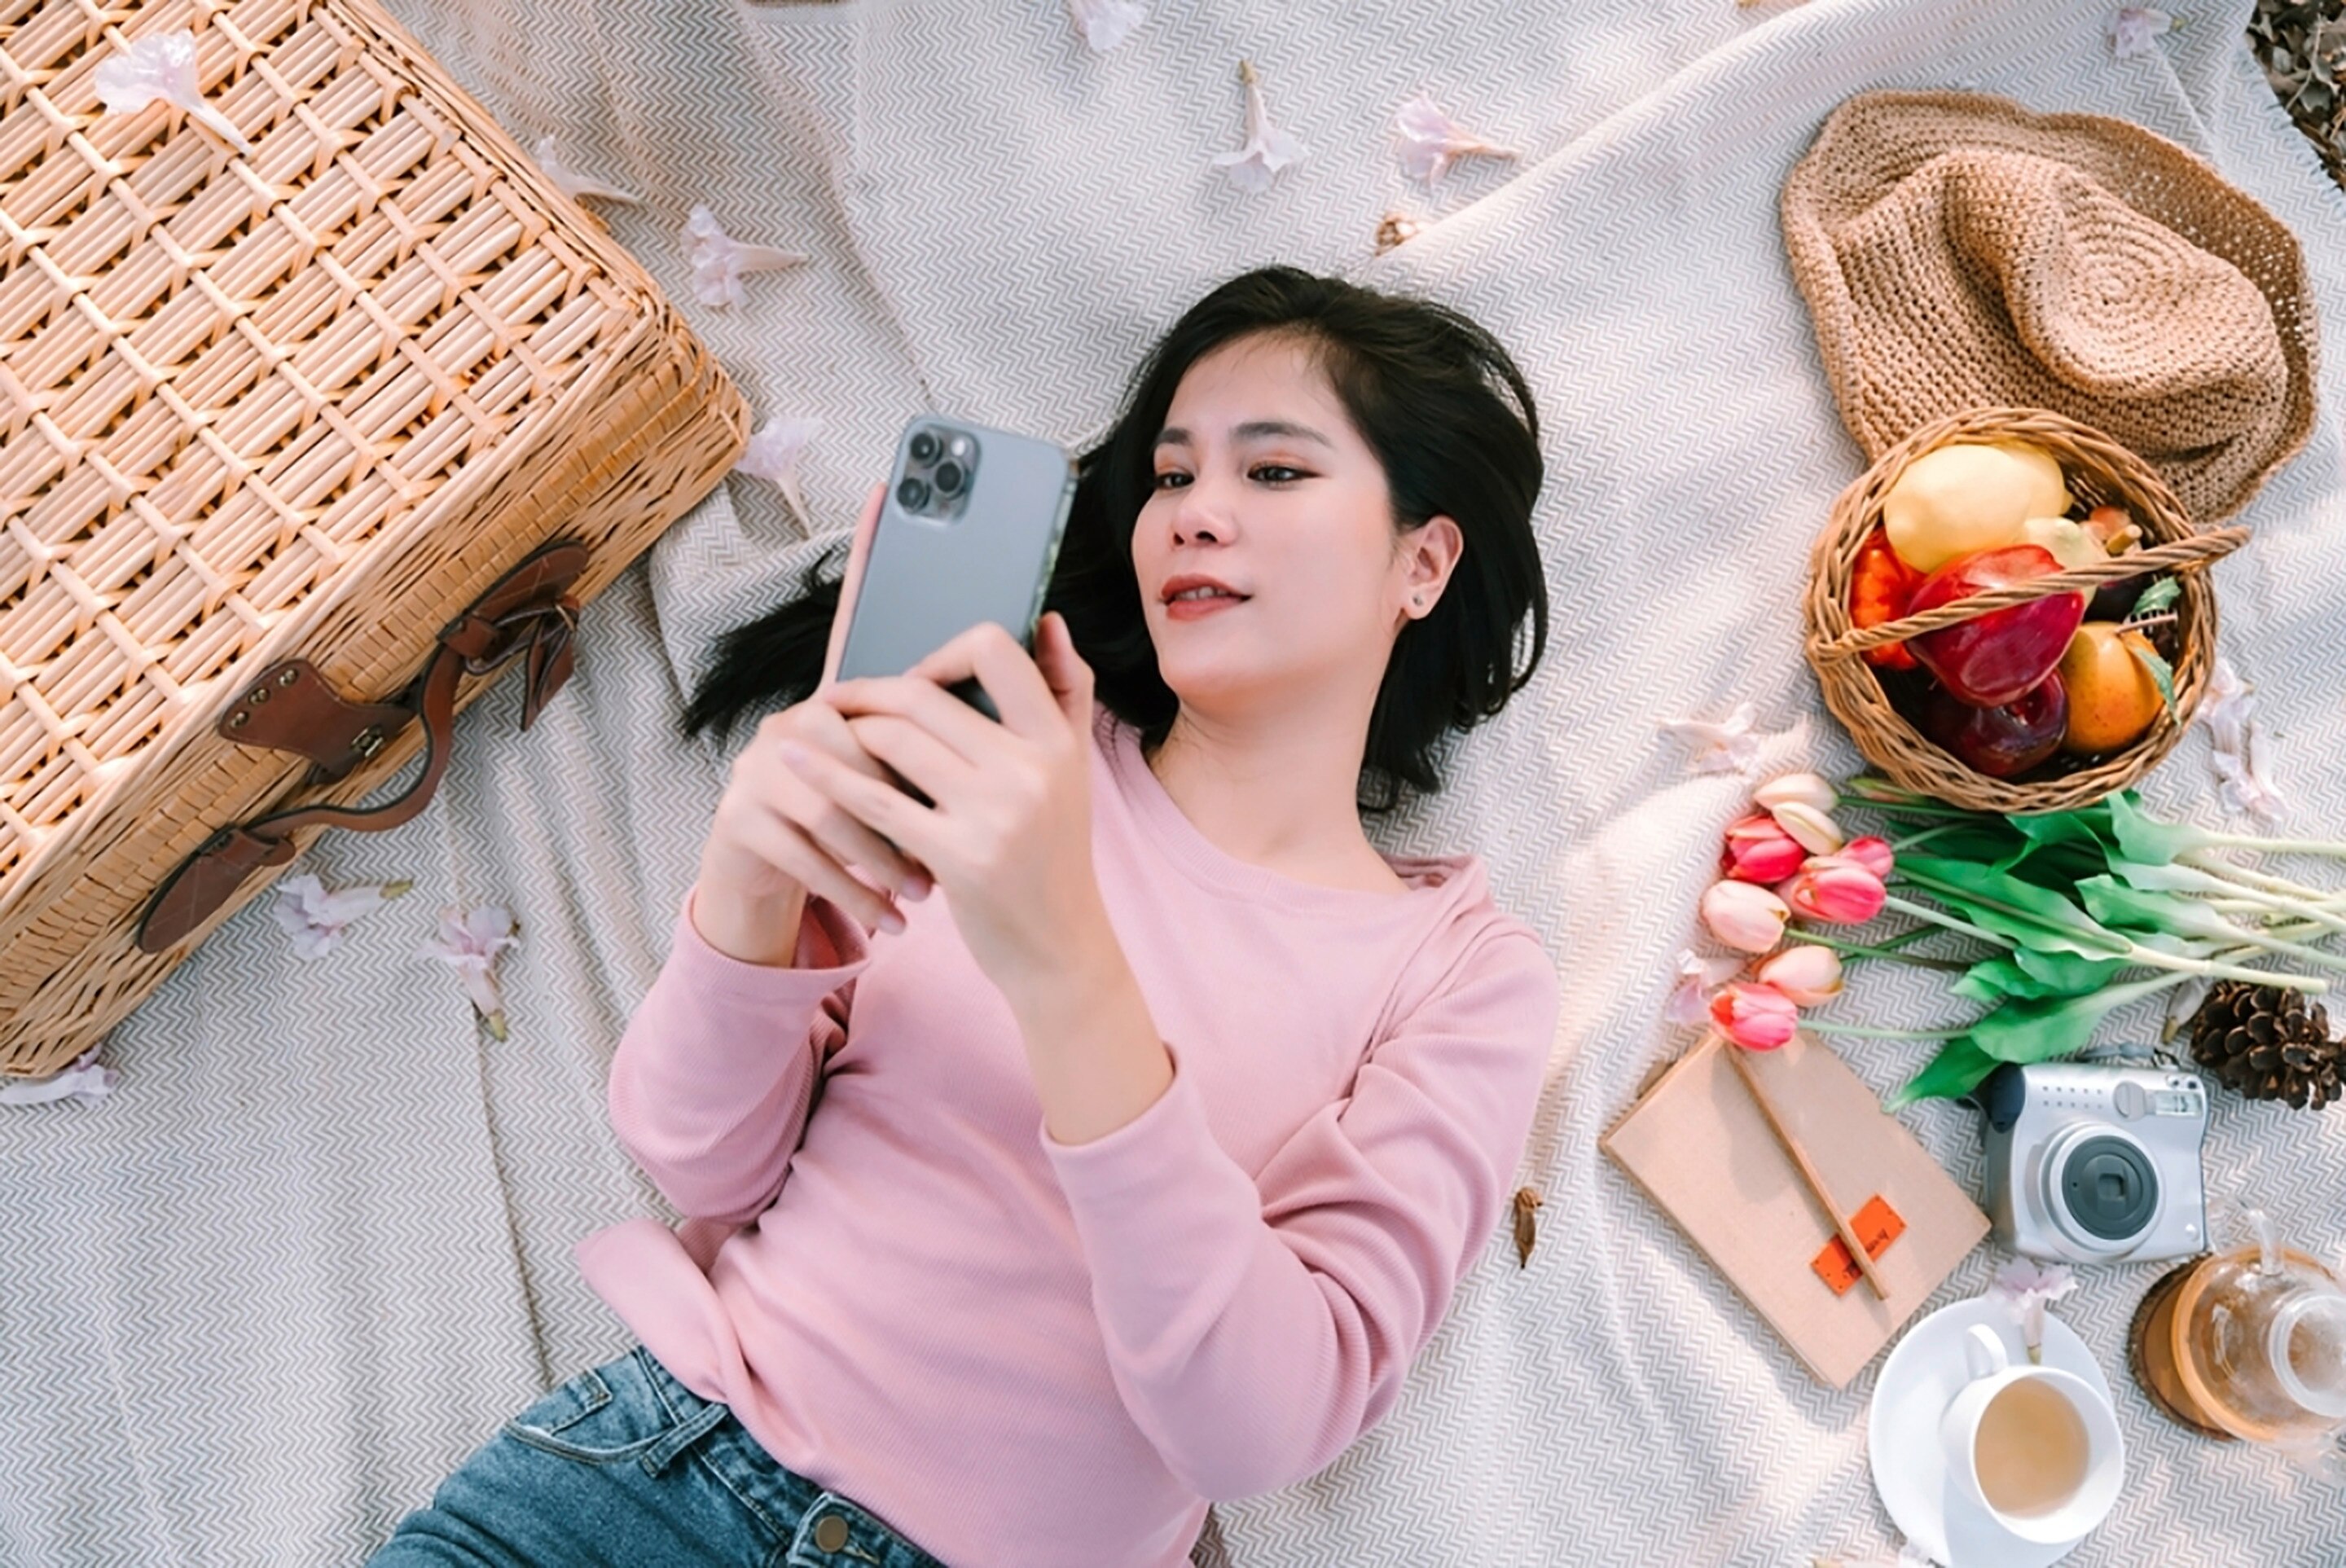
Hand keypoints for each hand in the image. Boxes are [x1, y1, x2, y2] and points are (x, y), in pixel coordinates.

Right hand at [693, 483, 934, 950]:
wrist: (788, 893)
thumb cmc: (873, 831)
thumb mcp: (923, 783)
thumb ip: (970, 721)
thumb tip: (1040, 631)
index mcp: (846, 704)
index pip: (858, 619)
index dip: (866, 558)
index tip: (888, 493)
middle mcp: (797, 719)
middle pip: (861, 736)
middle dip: (912, 796)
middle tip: (956, 835)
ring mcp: (761, 765)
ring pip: (836, 802)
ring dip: (886, 858)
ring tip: (926, 893)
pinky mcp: (741, 817)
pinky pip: (806, 853)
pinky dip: (854, 891)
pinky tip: (890, 916)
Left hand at [782, 612, 1101, 999]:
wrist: (1059, 947)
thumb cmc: (1055, 853)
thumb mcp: (1073, 772)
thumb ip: (1066, 692)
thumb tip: (1048, 620)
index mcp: (1057, 741)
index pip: (995, 651)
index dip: (944, 652)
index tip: (918, 678)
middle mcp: (1031, 771)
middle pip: (924, 696)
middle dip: (870, 693)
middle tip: (840, 700)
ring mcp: (994, 816)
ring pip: (892, 741)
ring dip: (847, 732)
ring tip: (821, 732)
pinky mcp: (957, 859)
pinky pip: (876, 803)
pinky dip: (831, 778)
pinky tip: (798, 763)